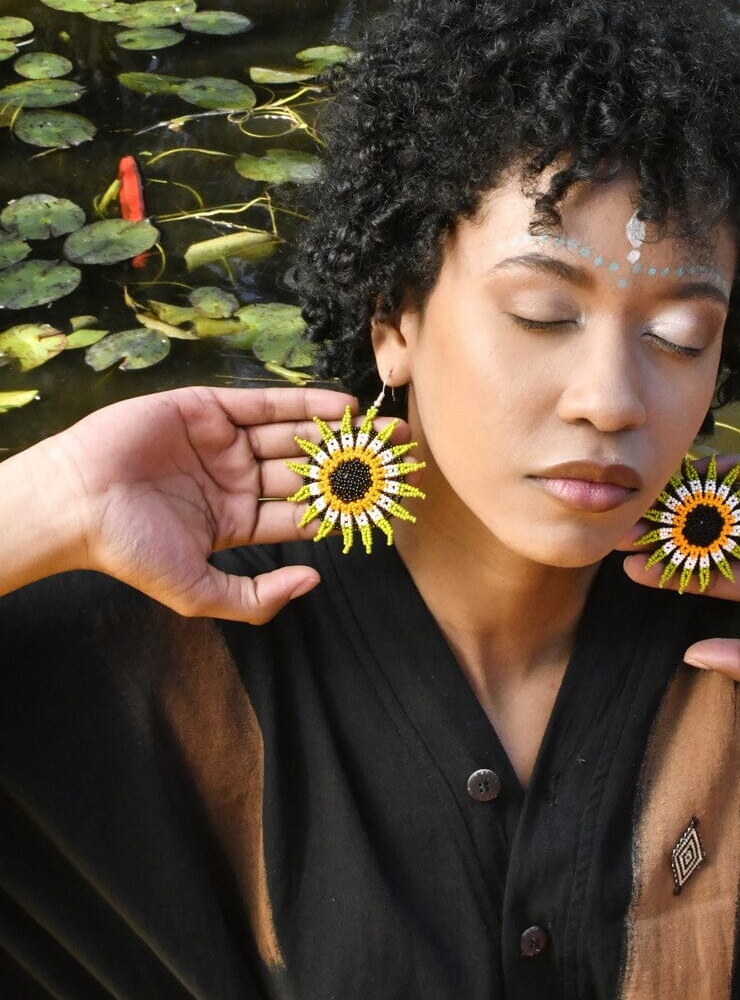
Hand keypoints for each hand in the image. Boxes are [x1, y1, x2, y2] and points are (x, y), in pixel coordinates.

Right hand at [41, 386, 396, 623]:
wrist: (77, 502)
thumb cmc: (129, 550)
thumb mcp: (198, 591)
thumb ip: (257, 595)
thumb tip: (314, 580)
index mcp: (237, 521)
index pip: (302, 512)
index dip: (343, 507)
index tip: (387, 502)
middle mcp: (236, 480)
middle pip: (308, 470)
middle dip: (354, 464)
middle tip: (403, 457)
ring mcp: (223, 443)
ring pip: (293, 435)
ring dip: (340, 432)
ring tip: (385, 430)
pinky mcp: (207, 408)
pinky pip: (265, 404)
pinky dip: (304, 404)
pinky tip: (342, 408)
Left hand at [618, 454, 739, 684]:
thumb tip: (692, 657)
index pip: (707, 571)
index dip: (669, 567)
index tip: (628, 565)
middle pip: (713, 530)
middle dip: (672, 526)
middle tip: (627, 519)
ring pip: (737, 498)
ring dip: (698, 493)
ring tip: (657, 489)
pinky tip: (707, 467)